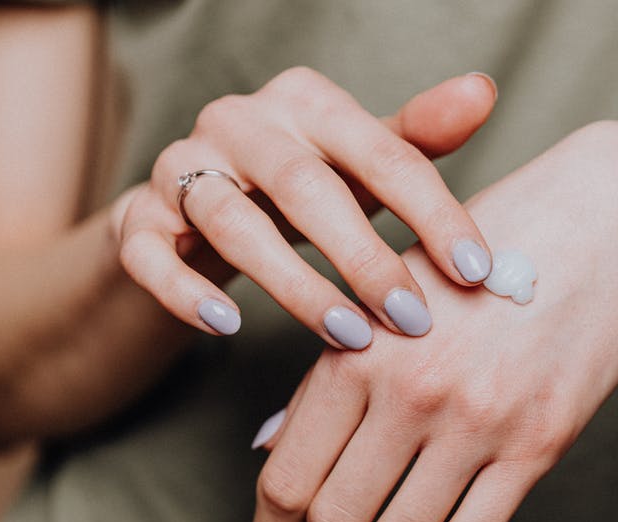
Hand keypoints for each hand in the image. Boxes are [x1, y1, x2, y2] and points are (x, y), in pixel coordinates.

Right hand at [115, 67, 497, 346]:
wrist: (191, 211)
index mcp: (305, 101)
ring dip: (294, 284)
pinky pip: (151, 254)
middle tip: (413, 318)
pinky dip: (187, 292)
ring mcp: (179, 167)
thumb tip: (482, 91)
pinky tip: (229, 327)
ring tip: (347, 335)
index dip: (434, 213)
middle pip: (305, 186)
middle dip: (364, 257)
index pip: (383, 153)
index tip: (476, 273)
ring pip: (231, 222)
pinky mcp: (136, 218)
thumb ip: (415, 136)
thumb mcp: (358, 162)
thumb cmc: (298, 187)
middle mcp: (238, 121)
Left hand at [251, 121, 617, 521]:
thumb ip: (328, 371)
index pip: (288, 473)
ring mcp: (476, 420)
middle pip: (335, 517)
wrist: (600, 220)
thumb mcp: (391, 291)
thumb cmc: (484, 248)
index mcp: (357, 347)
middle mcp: (409, 389)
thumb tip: (268, 448)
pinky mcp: (538, 443)